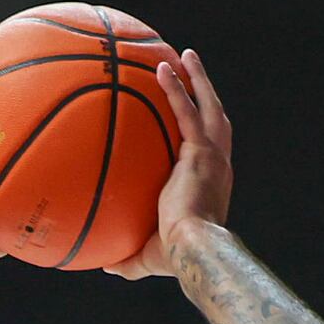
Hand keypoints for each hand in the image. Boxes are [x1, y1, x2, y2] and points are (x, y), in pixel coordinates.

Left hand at [104, 48, 233, 278]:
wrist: (192, 249)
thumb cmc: (174, 258)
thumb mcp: (148, 256)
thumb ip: (128, 258)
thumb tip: (106, 266)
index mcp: (211, 184)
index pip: (209, 151)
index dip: (203, 134)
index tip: (193, 121)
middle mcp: (217, 165)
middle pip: (216, 120)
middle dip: (206, 94)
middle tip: (193, 72)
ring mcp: (212, 156)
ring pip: (208, 107)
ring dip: (198, 79)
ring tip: (184, 56)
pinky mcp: (200, 152)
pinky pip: (187, 112)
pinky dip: (176, 89)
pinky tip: (162, 69)